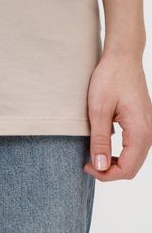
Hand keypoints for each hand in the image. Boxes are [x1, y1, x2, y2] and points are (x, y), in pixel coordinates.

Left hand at [84, 51, 151, 180]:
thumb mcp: (98, 110)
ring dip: (115, 163)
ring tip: (94, 155)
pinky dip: (120, 154)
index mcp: (140, 131)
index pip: (127, 169)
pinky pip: (135, 148)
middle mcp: (149, 132)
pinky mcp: (143, 123)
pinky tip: (104, 146)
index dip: (105, 174)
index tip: (86, 166)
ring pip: (134, 159)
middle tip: (88, 163)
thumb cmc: (110, 78)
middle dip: (110, 172)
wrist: (123, 57)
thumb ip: (100, 140)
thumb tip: (100, 166)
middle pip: (132, 168)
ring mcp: (148, 128)